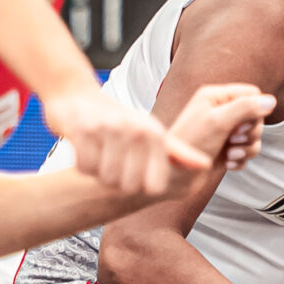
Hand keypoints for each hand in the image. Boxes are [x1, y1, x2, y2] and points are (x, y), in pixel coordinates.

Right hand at [47, 87, 211, 197]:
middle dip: (118, 182)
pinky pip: (85, 168)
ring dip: (100, 174)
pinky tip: (86, 149)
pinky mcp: (83, 129)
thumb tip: (205, 165)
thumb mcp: (152, 133)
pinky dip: (83, 166)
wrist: (78, 95)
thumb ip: (178, 152)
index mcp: (155, 134)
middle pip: (128, 186)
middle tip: (114, 164)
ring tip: (101, 155)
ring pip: (106, 179)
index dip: (143, 188)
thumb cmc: (119, 121)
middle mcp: (135, 129)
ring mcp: (109, 128)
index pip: (156, 186)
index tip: (136, 175)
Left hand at [167, 82, 274, 175]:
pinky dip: (241, 160)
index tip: (240, 124)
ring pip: (253, 137)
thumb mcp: (218, 121)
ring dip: (247, 148)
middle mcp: (219, 112)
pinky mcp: (224, 151)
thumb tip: (271, 100)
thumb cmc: (190, 145)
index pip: (252, 93)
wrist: (173, 177)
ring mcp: (222, 133)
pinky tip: (228, 164)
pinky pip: (246, 153)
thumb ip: (245, 108)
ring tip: (231, 154)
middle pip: (256, 117)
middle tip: (233, 139)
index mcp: (215, 97)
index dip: (254, 109)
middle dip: (251, 132)